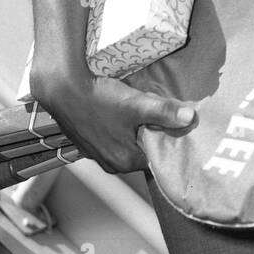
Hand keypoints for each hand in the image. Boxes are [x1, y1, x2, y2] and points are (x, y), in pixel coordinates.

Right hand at [30, 66, 195, 174]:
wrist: (63, 88)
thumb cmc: (100, 98)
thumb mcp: (137, 104)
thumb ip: (165, 112)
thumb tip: (191, 118)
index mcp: (126, 161)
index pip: (158, 156)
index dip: (167, 138)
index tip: (172, 122)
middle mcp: (111, 165)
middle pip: (143, 150)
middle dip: (151, 133)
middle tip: (154, 111)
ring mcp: (98, 156)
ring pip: (128, 144)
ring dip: (135, 129)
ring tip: (137, 109)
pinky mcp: (88, 144)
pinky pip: (113, 139)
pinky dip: (120, 128)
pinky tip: (119, 111)